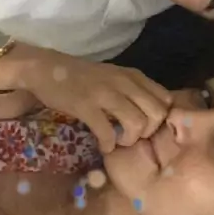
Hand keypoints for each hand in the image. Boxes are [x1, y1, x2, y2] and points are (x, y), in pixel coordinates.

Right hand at [21, 49, 172, 153]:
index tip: (145, 127)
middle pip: (157, 114)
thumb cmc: (83, 77)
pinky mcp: (86, 105)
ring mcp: (105, 93)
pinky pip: (107, 131)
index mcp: (133, 76)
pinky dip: (108, 144)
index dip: (160, 119)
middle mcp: (123, 82)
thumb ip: (134, 90)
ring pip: (137, 123)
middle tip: (131, 136)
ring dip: (129, 139)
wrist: (47, 69)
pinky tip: (103, 145)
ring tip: (118, 141)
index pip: (166, 100)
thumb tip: (154, 114)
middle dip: (147, 132)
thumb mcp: (115, 77)